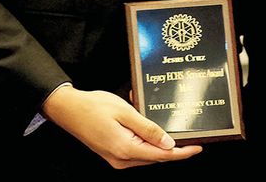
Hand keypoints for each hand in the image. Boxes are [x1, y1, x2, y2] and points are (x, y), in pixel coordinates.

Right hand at [42, 85, 201, 168]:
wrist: (68, 110)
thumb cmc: (94, 107)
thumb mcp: (125, 112)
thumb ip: (148, 128)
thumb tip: (168, 143)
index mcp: (125, 149)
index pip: (161, 155)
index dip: (182, 153)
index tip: (197, 148)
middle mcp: (120, 159)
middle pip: (156, 157)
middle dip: (174, 148)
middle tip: (189, 135)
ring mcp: (115, 158)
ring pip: (147, 155)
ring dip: (159, 144)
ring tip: (169, 126)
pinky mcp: (113, 153)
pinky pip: (137, 150)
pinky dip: (147, 141)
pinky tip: (149, 127)